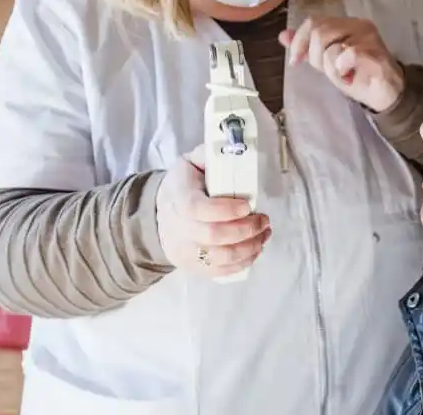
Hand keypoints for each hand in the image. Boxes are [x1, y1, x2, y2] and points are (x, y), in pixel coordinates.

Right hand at [154, 151, 270, 278]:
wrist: (157, 215)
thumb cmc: (182, 186)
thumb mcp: (189, 164)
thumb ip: (208, 156)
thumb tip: (232, 150)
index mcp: (178, 200)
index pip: (199, 209)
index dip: (226, 210)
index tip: (248, 205)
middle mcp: (179, 229)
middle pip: (214, 236)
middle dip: (245, 230)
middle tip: (264, 220)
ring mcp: (185, 251)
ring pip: (219, 257)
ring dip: (249, 248)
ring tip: (264, 234)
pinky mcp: (193, 266)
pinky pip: (219, 272)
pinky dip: (242, 264)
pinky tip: (255, 250)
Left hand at [279, 16, 404, 111]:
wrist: (387, 94)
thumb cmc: (358, 77)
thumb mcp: (327, 62)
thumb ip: (308, 47)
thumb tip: (283, 35)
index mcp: (346, 24)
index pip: (313, 21)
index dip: (299, 41)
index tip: (296, 61)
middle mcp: (358, 25)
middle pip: (319, 31)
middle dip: (315, 57)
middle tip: (329, 71)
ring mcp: (369, 38)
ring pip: (331, 45)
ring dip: (331, 67)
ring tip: (343, 75)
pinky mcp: (377, 54)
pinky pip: (349, 54)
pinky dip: (342, 68)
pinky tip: (349, 77)